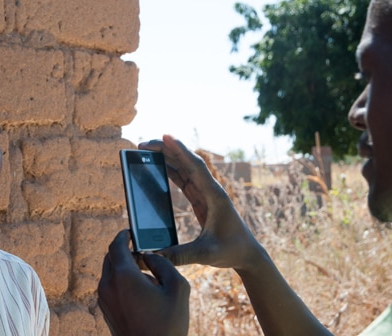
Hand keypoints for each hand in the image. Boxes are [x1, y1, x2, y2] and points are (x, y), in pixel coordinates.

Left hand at [97, 230, 189, 335]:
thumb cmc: (168, 324)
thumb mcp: (177, 287)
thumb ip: (164, 264)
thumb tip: (150, 257)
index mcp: (123, 276)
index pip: (116, 244)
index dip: (124, 235)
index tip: (132, 232)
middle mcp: (108, 285)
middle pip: (111, 257)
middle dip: (125, 251)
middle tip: (143, 254)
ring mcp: (104, 299)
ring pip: (110, 272)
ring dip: (124, 267)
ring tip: (147, 275)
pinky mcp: (106, 310)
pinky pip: (111, 286)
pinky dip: (122, 281)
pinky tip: (141, 291)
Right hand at [140, 135, 261, 270]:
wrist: (247, 254)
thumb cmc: (231, 251)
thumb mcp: (205, 254)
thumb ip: (180, 254)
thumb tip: (153, 255)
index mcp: (215, 195)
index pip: (196, 166)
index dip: (180, 150)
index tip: (165, 136)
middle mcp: (210, 189)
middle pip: (187, 162)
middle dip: (166, 150)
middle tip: (144, 145)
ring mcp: (206, 193)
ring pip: (184, 168)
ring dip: (167, 158)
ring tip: (146, 151)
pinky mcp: (201, 200)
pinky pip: (184, 180)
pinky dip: (171, 171)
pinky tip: (159, 167)